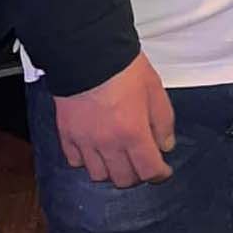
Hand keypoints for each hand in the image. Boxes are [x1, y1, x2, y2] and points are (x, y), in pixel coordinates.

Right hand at [54, 53, 175, 187]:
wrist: (88, 54)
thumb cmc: (124, 69)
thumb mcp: (155, 91)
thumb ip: (163, 122)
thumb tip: (165, 145)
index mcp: (133, 133)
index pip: (149, 170)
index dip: (159, 174)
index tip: (162, 171)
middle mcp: (108, 143)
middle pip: (123, 179)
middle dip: (137, 174)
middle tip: (141, 162)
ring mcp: (84, 141)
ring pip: (98, 175)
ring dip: (111, 170)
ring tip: (118, 158)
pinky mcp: (66, 134)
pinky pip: (75, 161)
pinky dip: (86, 161)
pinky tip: (95, 150)